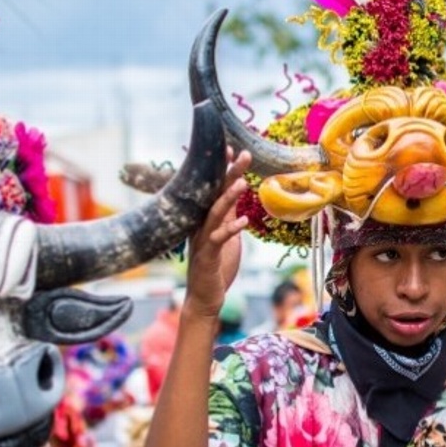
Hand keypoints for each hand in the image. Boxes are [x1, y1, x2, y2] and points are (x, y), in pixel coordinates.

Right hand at [184, 146, 250, 318]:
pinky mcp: (207, 256)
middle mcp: (202, 225)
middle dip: (229, 173)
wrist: (204, 298)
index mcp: (207, 220)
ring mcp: (202, 240)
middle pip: (215, 194)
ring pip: (215, 213)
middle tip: (243, 154)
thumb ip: (229, 217)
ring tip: (242, 182)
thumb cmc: (216, 268)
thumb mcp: (227, 238)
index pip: (215, 189)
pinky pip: (218, 239)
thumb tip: (237, 197)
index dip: (223, 170)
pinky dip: (231, 229)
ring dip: (228, 197)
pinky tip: (243, 221)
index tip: (232, 149)